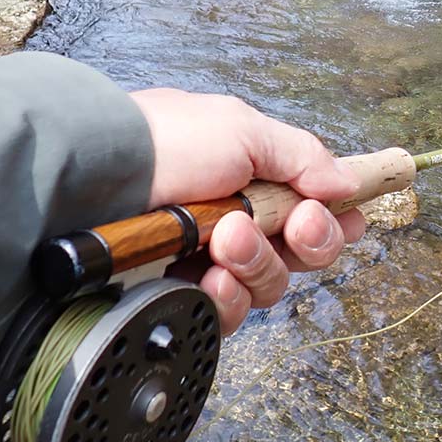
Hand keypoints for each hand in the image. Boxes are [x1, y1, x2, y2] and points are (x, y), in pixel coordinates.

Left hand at [129, 89, 366, 334]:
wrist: (91, 179)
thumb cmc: (166, 144)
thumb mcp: (243, 129)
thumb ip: (304, 156)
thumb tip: (349, 183)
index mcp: (252, 178)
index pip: (312, 209)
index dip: (334, 220)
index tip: (347, 220)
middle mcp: (236, 221)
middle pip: (303, 253)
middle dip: (307, 239)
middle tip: (291, 224)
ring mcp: (208, 262)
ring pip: (269, 284)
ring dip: (258, 262)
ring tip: (225, 240)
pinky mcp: (182, 297)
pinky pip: (228, 312)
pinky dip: (226, 295)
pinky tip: (207, 276)